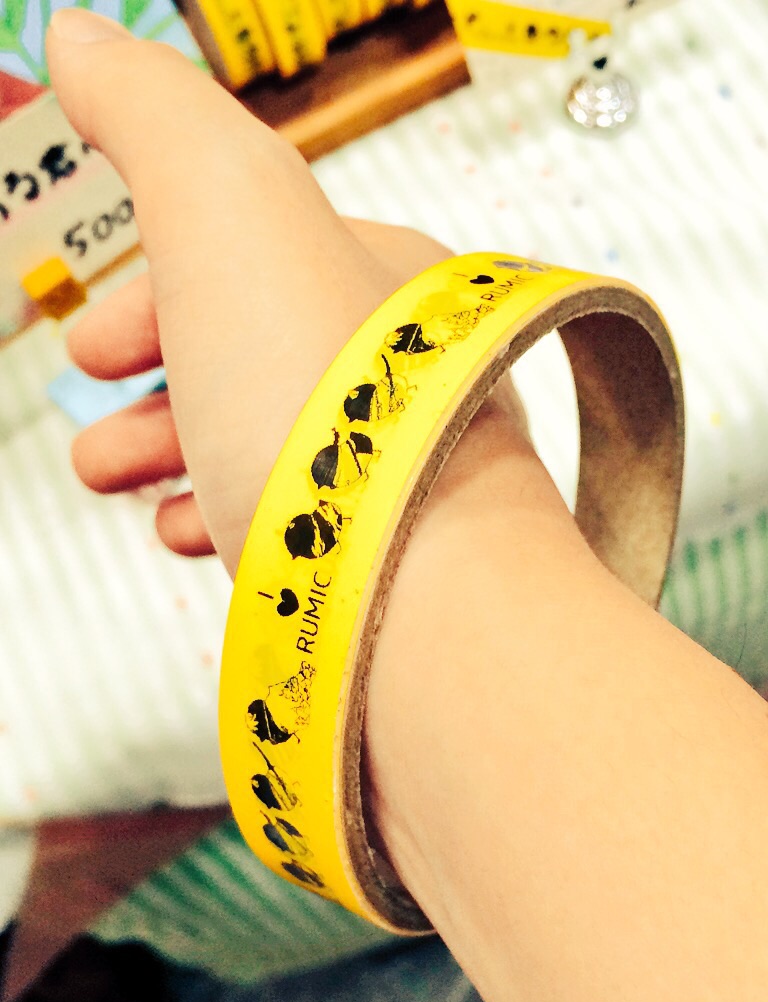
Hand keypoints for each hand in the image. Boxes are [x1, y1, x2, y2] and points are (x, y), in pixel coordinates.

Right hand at [49, 9, 545, 579]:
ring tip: (112, 476)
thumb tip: (85, 42)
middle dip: (151, 372)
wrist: (415, 584)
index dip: (155, 283)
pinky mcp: (380, 552)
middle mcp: (397, 369)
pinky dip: (224, 519)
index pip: (257, 259)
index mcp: (374, 275)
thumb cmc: (332, 411)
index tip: (99, 333)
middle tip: (97, 394)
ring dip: (168, 449)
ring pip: (262, 441)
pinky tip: (187, 534)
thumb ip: (155, 118)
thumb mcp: (226, 211)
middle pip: (249, 352)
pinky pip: (294, 521)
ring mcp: (393, 464)